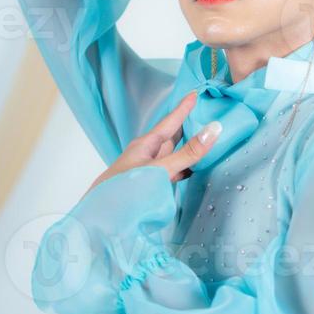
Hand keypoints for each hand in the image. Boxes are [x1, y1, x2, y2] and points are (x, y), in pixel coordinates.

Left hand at [84, 90, 221, 194]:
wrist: (99, 220)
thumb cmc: (125, 190)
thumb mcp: (161, 169)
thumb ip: (188, 153)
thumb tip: (214, 129)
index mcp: (147, 144)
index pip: (170, 121)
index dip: (184, 108)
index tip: (195, 93)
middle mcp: (147, 154)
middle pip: (171, 135)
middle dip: (187, 124)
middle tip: (204, 111)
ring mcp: (147, 170)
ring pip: (172, 154)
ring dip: (186, 146)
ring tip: (202, 137)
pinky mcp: (149, 186)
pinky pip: (171, 171)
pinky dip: (183, 167)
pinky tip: (190, 170)